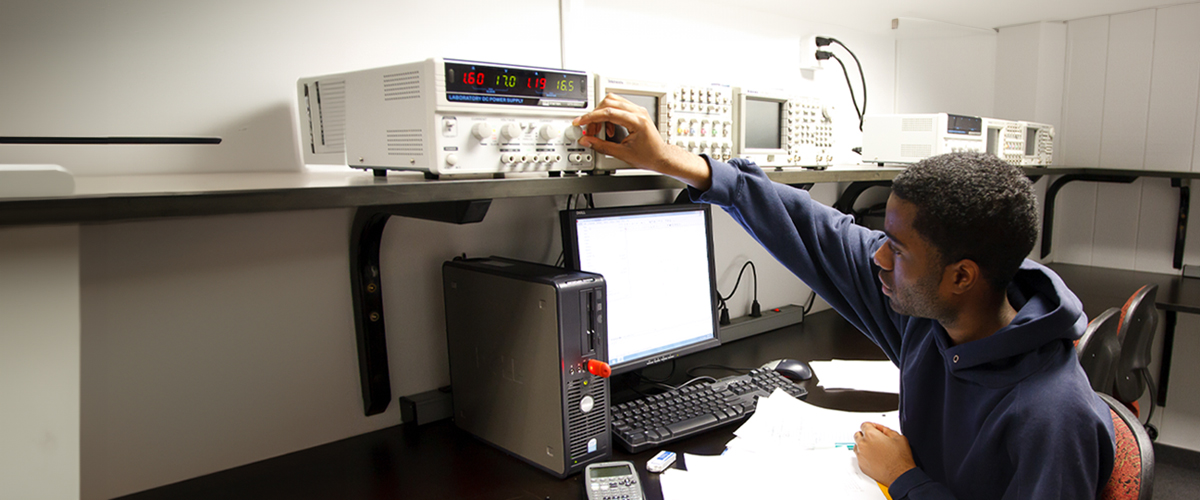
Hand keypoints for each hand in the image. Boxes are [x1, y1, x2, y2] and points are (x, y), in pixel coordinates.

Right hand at [572, 93, 711, 189]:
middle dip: (595, 116)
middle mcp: (638, 112)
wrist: (660, 156)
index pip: (608, 112)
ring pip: (613, 100)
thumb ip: (601, 146)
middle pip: (608, 102)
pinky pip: (618, 105)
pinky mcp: (636, 112)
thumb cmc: (648, 156)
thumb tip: (587, 140)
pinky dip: (609, 113)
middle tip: (591, 130)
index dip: (591, 117)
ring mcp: (638, 110)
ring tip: (600, 129)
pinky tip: (609, 126)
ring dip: (601, 113)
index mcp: (636, 121)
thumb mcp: (622, 153)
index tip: (581, 122)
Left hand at [853, 422, 915, 486]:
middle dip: (865, 435)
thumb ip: (886, 430)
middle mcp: (863, 444)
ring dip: (863, 446)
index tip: (875, 429)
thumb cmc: (900, 459)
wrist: (900, 475)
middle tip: (874, 439)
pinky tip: (874, 458)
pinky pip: (859, 457)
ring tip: (875, 449)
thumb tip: (880, 428)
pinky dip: (864, 456)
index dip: (871, 426)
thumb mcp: (899, 437)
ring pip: (857, 446)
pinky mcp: (861, 465)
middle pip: (858, 434)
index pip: (864, 425)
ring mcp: (861, 456)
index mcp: (871, 435)